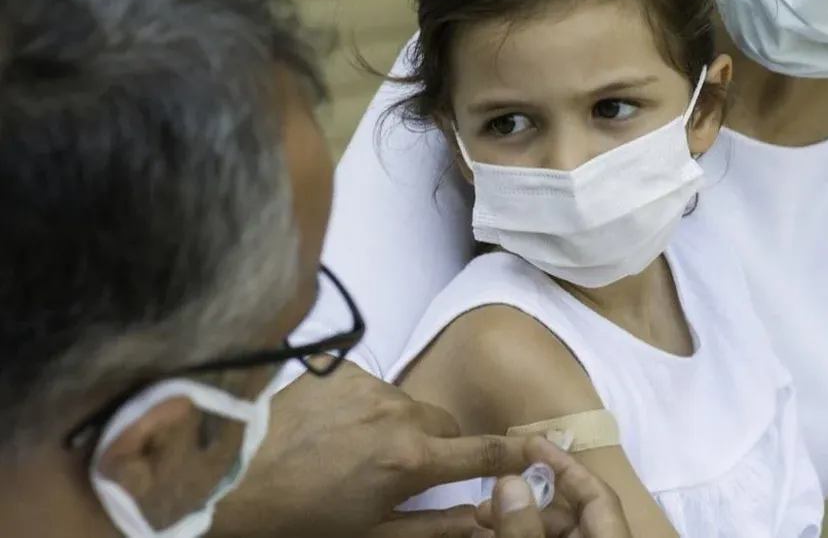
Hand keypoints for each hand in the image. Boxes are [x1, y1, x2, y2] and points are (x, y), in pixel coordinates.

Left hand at [210, 362, 533, 536]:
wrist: (229, 480)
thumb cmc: (302, 519)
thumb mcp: (373, 535)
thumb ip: (437, 527)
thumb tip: (482, 520)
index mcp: (411, 460)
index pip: (481, 452)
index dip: (512, 452)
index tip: (534, 447)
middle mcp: (396, 414)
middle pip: (443, 424)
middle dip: (436, 445)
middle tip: (404, 470)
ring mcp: (366, 387)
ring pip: (405, 404)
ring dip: (396, 425)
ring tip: (354, 450)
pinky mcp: (338, 371)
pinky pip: (369, 387)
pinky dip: (363, 407)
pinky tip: (331, 428)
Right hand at [480, 438, 632, 537]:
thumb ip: (524, 529)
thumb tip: (510, 481)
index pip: (597, 494)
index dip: (565, 465)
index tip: (531, 443)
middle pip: (571, 515)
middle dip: (529, 498)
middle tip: (489, 498)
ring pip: (555, 534)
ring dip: (519, 520)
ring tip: (482, 519)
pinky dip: (523, 536)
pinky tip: (494, 535)